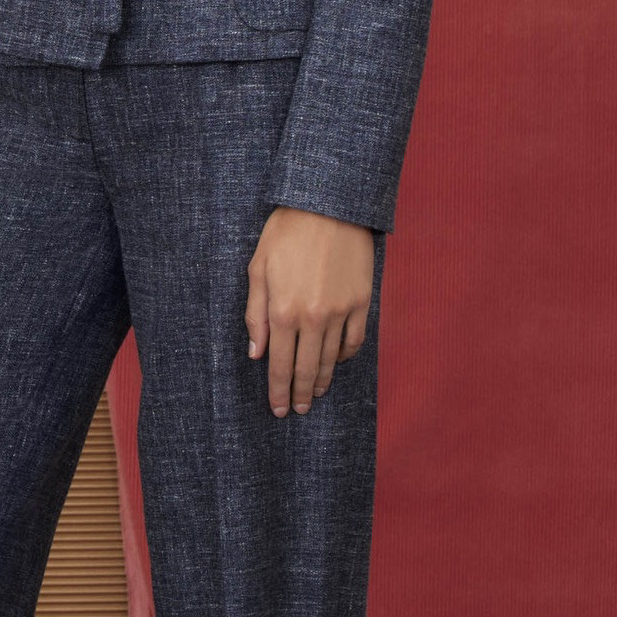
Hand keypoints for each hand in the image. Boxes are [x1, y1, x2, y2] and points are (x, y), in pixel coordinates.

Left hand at [245, 205, 374, 414]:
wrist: (329, 206)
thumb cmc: (286, 232)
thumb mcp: (258, 268)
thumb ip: (255, 314)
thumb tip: (255, 352)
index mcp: (282, 311)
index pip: (278, 365)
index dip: (277, 391)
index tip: (278, 409)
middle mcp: (312, 318)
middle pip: (304, 370)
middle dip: (299, 395)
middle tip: (298, 410)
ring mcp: (340, 312)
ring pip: (330, 360)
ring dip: (321, 381)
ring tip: (315, 393)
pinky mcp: (361, 302)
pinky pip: (354, 341)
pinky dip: (345, 356)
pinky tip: (336, 361)